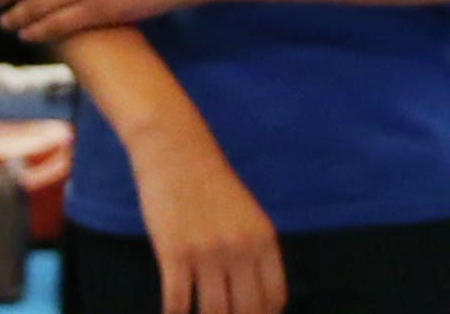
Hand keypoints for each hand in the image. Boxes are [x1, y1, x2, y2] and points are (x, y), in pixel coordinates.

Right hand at [128, 119, 286, 313]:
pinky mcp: (175, 253)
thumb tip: (254, 296)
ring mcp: (208, 251)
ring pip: (213, 312)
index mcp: (264, 238)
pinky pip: (177, 302)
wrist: (177, 151)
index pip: (274, 297)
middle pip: (246, 311)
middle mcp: (241, 248)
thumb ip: (254, 251)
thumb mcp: (246, 215)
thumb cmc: (210, 185)